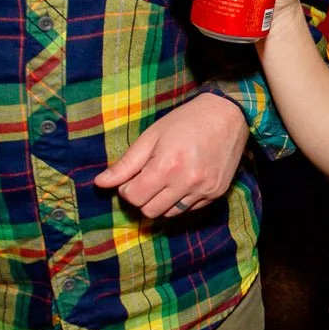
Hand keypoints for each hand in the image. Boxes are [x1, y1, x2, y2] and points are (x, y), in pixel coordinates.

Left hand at [93, 92, 248, 218]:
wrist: (228, 115)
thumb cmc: (186, 121)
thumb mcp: (151, 137)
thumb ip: (126, 164)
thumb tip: (100, 183)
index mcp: (166, 166)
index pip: (133, 197)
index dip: (127, 188)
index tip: (133, 176)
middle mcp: (186, 182)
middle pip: (149, 211)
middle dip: (143, 198)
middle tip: (148, 178)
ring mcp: (204, 190)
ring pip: (170, 214)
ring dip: (161, 202)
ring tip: (166, 180)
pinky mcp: (216, 193)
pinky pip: (189, 210)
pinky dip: (180, 201)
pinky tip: (183, 181)